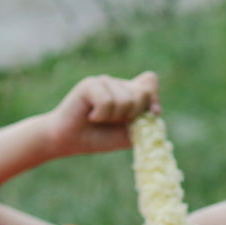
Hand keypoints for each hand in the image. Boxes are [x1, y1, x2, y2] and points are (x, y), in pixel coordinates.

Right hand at [46, 71, 160, 155]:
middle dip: (133, 114)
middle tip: (113, 121)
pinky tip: (90, 116)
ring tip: (98, 119)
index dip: (153, 97)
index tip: (151, 113)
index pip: (150, 81)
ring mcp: (104, 82)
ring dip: (113, 118)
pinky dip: (100, 115)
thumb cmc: (98, 138)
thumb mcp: (127, 135)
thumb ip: (144, 126)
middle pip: (142, 93)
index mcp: (129, 93)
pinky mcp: (89, 84)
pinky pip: (107, 101)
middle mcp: (118, 84)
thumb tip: (156, 113)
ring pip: (126, 100)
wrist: (69, 141)